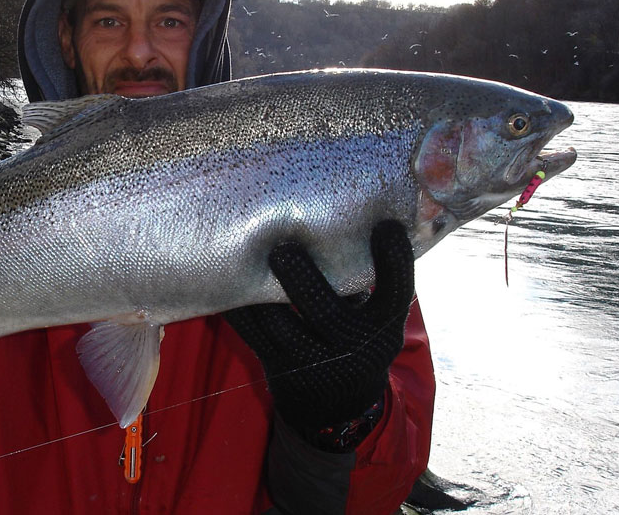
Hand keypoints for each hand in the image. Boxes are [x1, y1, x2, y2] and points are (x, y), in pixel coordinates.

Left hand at [224, 220, 414, 436]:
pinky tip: (223, 280)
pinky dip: (236, 307)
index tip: (386, 226)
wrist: (337, 406)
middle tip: (283, 249)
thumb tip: (354, 212)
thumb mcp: (376, 319)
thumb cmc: (356, 338)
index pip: (396, 292)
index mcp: (381, 328)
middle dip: (303, 281)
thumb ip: (365, 278)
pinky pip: (251, 333)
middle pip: (326, 312)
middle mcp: (350, 346)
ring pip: (280, 326)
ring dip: (260, 294)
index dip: (394, 260)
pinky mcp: (277, 365)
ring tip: (245, 259)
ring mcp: (312, 361)